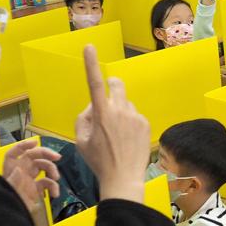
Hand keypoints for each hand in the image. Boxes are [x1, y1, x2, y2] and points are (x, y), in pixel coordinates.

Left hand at [2, 140, 60, 223]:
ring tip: (56, 178)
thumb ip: (13, 181)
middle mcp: (20, 172)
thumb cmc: (6, 204)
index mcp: (11, 170)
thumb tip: (20, 170)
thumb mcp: (8, 193)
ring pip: (43, 167)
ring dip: (52, 171)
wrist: (12, 220)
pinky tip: (54, 194)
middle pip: (33, 156)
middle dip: (46, 154)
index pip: (15, 153)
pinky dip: (53, 187)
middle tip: (57, 157)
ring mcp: (28, 180)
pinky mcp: (35, 190)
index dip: (23, 145)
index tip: (35, 142)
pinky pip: (47, 183)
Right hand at [76, 45, 152, 202]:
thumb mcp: (80, 141)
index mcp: (101, 114)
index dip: (91, 63)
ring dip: (120, 111)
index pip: (94, 83)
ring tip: (116, 136)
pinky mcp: (145, 123)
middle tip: (109, 97)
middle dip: (112, 85)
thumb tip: (93, 106)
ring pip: (126, 104)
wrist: (123, 179)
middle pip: (116, 86)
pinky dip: (130, 123)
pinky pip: (135, 116)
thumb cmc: (99, 161)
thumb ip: (83, 118)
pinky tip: (127, 140)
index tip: (89, 47)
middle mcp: (119, 110)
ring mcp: (135, 116)